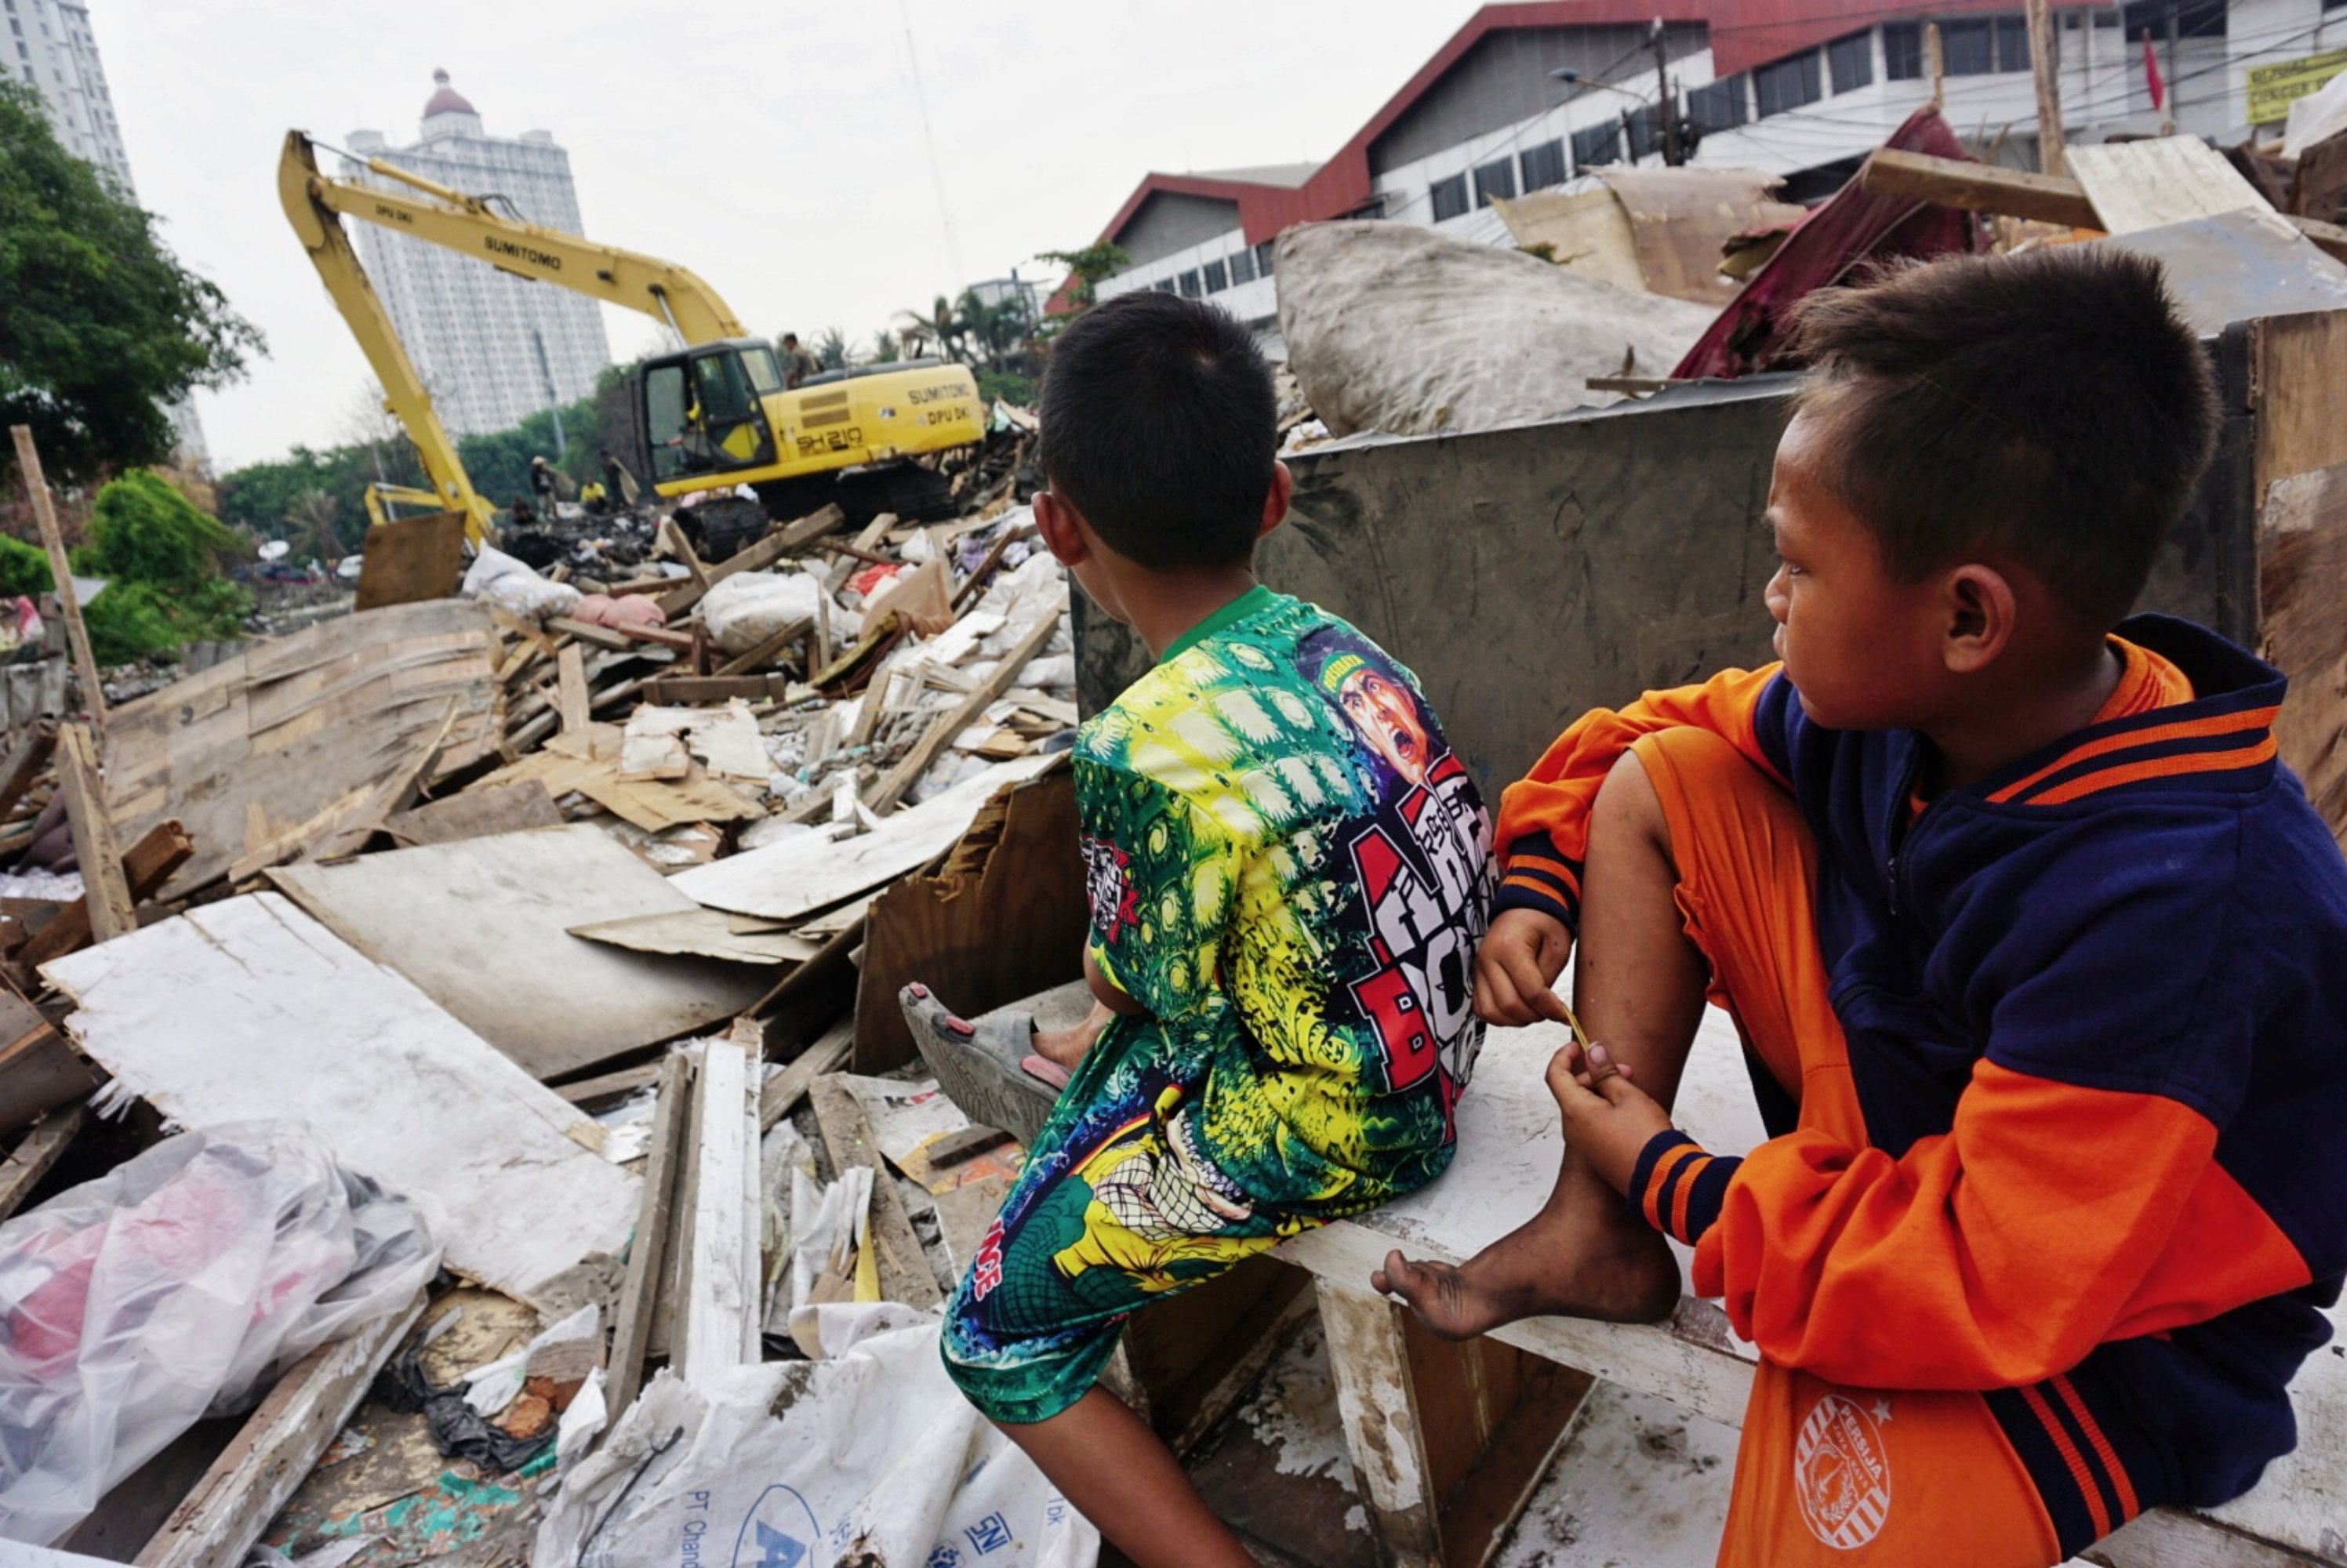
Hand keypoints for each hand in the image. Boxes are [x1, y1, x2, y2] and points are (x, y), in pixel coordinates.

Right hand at [1474, 908, 1575, 1025]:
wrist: (1524, 909)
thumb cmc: (1544, 923)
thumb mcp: (1557, 948)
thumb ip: (1549, 980)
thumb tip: (1548, 1010)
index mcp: (1509, 947)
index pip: (1530, 991)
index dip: (1550, 1008)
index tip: (1565, 1015)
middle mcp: (1487, 958)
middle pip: (1508, 1005)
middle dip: (1534, 1016)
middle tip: (1550, 1012)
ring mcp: (1478, 969)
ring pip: (1491, 1012)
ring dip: (1515, 1020)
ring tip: (1534, 1011)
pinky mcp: (1475, 977)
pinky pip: (1481, 1008)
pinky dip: (1500, 1016)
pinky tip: (1517, 1009)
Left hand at [1547, 1039, 1673, 1196]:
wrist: (1661, 1181)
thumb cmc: (1645, 1139)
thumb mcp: (1628, 1096)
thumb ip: (1606, 1072)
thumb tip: (1593, 1051)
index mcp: (1575, 1111)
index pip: (1555, 1075)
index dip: (1563, 1055)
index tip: (1578, 1045)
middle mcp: (1574, 1130)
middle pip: (1572, 1091)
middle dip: (1594, 1075)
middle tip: (1625, 1070)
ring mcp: (1585, 1146)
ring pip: (1585, 1108)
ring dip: (1604, 1093)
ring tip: (1634, 1091)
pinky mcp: (1598, 1156)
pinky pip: (1594, 1125)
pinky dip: (1607, 1111)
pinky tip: (1632, 1111)